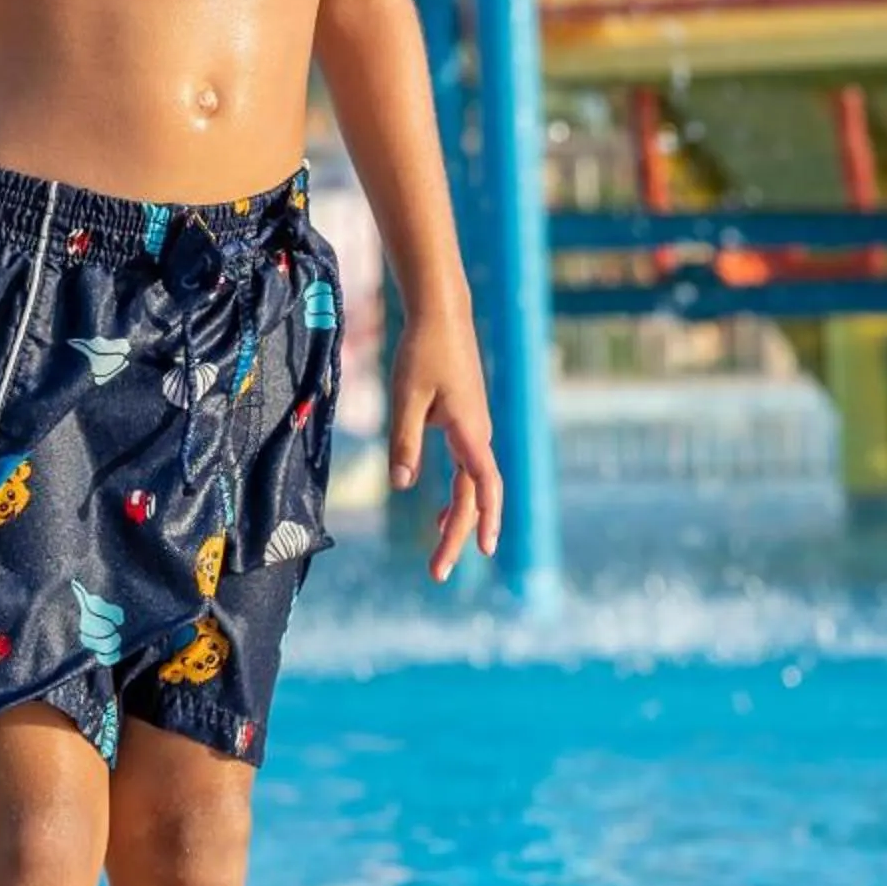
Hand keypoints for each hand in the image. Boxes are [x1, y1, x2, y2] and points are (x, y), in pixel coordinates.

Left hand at [387, 307, 502, 582]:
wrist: (442, 313)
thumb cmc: (423, 351)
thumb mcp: (407, 396)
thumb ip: (405, 441)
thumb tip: (403, 485)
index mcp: (470, 431)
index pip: (484, 487)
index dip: (483, 521)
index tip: (482, 552)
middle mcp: (478, 433)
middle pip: (475, 495)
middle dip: (457, 534)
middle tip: (436, 572)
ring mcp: (474, 427)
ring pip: (472, 483)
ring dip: (456, 516)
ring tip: (436, 547)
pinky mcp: (466, 420)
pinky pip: (466, 467)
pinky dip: (456, 493)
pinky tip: (435, 506)